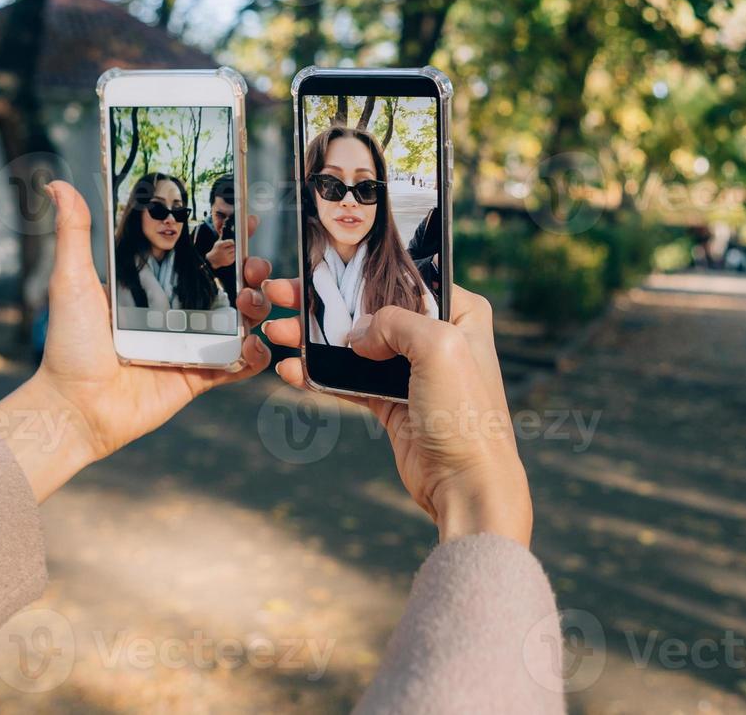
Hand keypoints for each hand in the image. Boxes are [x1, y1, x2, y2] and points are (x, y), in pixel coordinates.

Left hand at [0, 181, 272, 500]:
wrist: (74, 408)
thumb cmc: (68, 345)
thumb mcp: (72, 281)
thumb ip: (74, 233)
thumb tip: (57, 184)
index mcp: (152, 286)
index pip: (195, 253)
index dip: (223, 236)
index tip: (243, 217)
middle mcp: (175, 312)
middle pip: (226, 284)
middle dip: (250, 270)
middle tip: (255, 264)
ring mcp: (190, 345)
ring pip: (239, 320)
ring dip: (256, 306)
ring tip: (253, 300)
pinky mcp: (198, 377)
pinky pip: (236, 365)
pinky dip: (253, 356)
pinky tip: (255, 344)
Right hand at [205, 238, 235, 270]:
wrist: (212, 260)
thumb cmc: (216, 250)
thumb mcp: (217, 243)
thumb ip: (223, 238)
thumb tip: (226, 234)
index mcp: (220, 246)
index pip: (231, 242)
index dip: (232, 242)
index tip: (231, 243)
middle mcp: (223, 252)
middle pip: (234, 247)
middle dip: (233, 247)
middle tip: (231, 247)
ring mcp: (226, 257)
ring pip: (235, 252)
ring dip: (233, 251)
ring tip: (229, 251)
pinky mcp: (229, 262)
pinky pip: (234, 257)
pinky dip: (233, 256)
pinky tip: (229, 256)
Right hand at [261, 281, 532, 546]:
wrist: (465, 483)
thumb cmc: (467, 415)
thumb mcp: (438, 347)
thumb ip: (395, 322)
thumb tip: (357, 333)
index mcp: (461, 314)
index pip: (409, 277)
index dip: (366, 270)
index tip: (324, 263)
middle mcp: (438, 337)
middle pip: (373, 309)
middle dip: (326, 303)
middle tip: (285, 294)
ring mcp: (412, 371)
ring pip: (355, 344)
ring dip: (315, 339)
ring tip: (278, 330)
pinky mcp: (391, 402)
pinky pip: (348, 380)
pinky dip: (319, 374)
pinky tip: (292, 369)